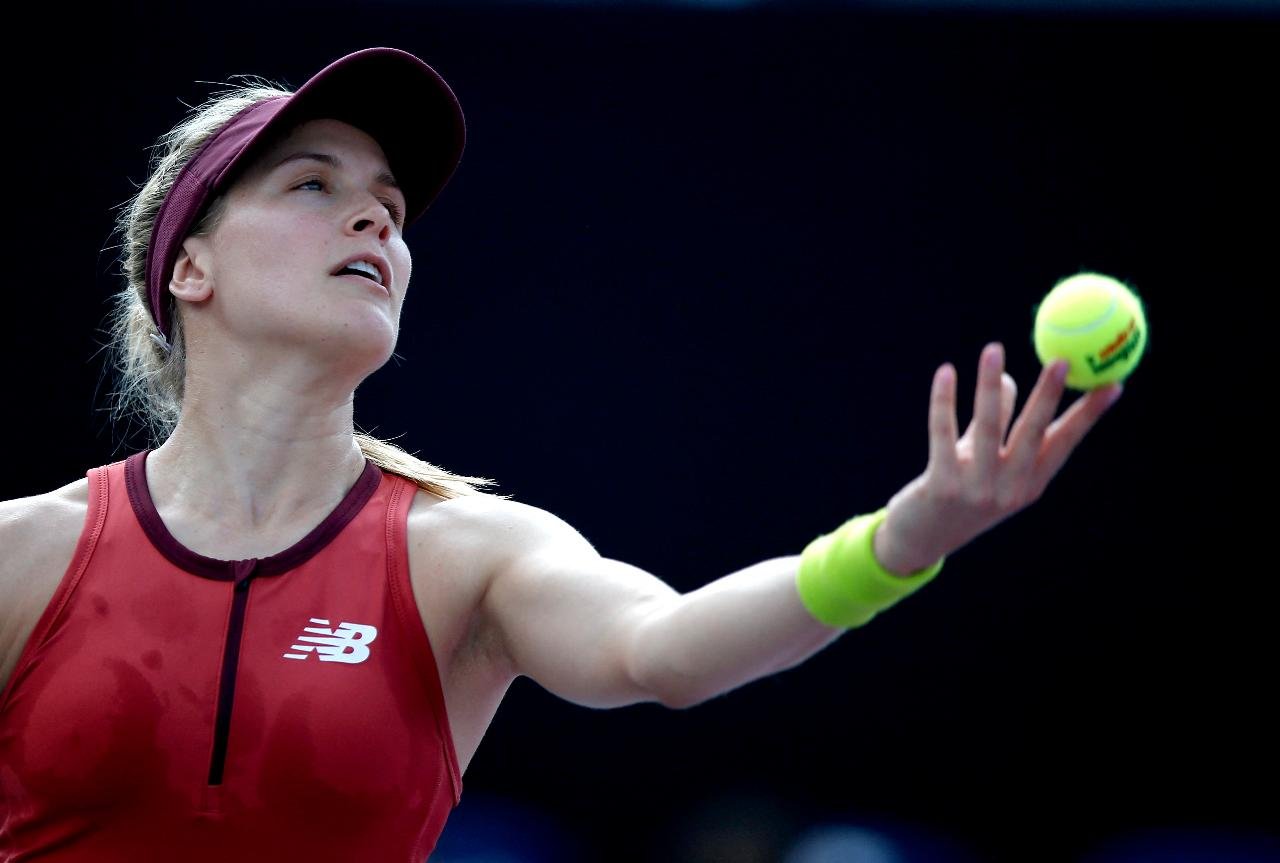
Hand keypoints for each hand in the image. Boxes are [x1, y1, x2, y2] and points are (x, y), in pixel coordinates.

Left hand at [873, 342, 1123, 575]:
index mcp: (1030, 484)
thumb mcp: (986, 462)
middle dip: (1048, 395)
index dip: (1088, 414)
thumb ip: (999, 424)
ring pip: (987, 427)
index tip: (1113, 383)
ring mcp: (976, 490)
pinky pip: (944, 434)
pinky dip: (944, 401)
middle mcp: (1008, 488)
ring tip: (994, 348)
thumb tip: (1008, 378)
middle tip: (1061, 358)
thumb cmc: (959, 493)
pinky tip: (946, 372)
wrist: (921, 540)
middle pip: (1032, 433)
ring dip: (991, 384)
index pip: (1065, 442)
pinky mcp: (941, 486)